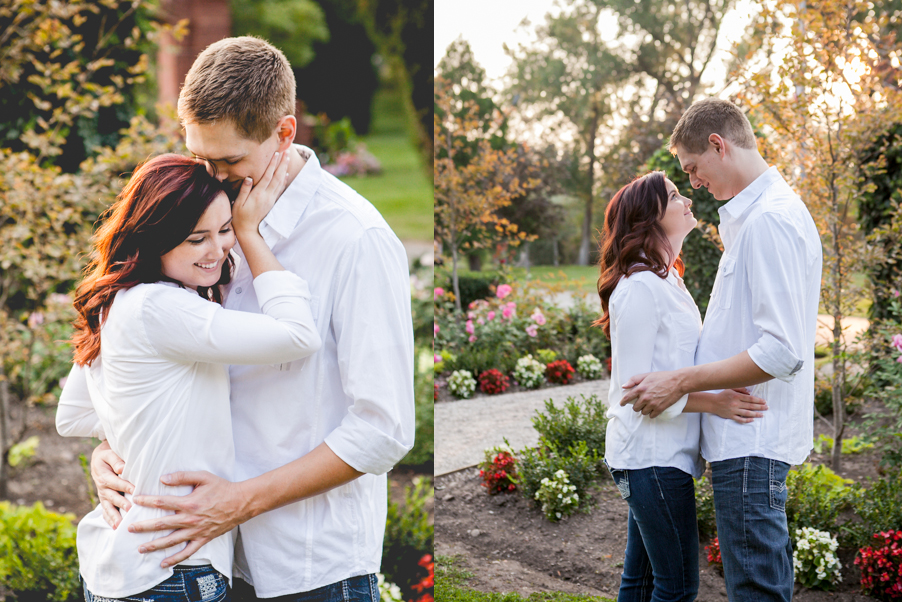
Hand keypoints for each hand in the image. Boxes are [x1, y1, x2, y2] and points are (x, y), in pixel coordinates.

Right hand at [90, 440, 133, 528]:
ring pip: (108, 507)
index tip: (135, 490)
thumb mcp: (109, 453)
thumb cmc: (108, 454)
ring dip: (114, 516)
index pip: (116, 482)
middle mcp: (102, 487)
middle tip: (131, 510)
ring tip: (120, 526)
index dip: (125, 486)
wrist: (99, 458)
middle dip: (121, 503)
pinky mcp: (105, 500)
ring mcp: (103, 495)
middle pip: (112, 497)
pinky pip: (106, 511)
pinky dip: (109, 519)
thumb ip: (116, 460)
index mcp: (104, 475)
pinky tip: (115, 527)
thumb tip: (122, 468)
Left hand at [130, 471, 251, 567]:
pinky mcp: (203, 539)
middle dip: (144, 526)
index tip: (135, 500)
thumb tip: (163, 479)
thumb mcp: (203, 477)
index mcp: (189, 503)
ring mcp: (196, 531)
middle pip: (162, 524)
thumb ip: (183, 476)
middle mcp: (190, 519)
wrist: (241, 502)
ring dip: (155, 545)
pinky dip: (175, 559)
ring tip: (141, 548)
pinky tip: (164, 563)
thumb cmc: (222, 488)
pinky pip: (187, 552)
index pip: (162, 502)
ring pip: (171, 541)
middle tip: (130, 528)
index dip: (147, 501)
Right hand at [231, 149, 290, 239]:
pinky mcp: (272, 202)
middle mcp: (267, 196)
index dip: (272, 164)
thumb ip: (244, 190)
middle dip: (282, 164)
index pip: (267, 176)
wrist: (248, 230)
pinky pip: (280, 189)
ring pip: (280, 182)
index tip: (276, 154)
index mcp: (258, 194)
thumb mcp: (238, 203)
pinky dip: (284, 180)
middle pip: (277, 177)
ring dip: (284, 169)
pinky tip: (286, 174)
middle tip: (287, 152)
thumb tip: (249, 177)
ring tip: (288, 159)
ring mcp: (271, 199)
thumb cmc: (239, 216)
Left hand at [620, 370, 685, 417]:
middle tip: (641, 403)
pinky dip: (652, 413)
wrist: (678, 382)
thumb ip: (634, 380)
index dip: (623, 402)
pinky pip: (651, 416)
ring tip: (648, 405)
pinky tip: (653, 409)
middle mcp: (645, 397)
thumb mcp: (647, 375)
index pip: (627, 398)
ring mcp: (653, 404)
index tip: (622, 404)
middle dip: (637, 406)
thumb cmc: (662, 377)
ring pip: (643, 412)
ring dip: (644, 410)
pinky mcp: (660, 408)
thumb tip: (624, 386)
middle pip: (635, 408)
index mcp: (641, 388)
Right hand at [713, 387, 767, 423]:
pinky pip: (740, 419)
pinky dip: (746, 420)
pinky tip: (752, 420)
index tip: (764, 401)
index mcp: (737, 396)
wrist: (713, 403)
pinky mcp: (731, 416)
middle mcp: (736, 404)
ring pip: (747, 413)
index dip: (758, 400)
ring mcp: (733, 411)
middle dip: (760, 407)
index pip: (750, 399)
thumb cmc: (723, 395)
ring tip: (762, 414)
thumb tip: (749, 392)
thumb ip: (740, 389)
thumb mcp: (730, 389)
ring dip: (756, 414)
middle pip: (751, 406)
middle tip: (767, 408)